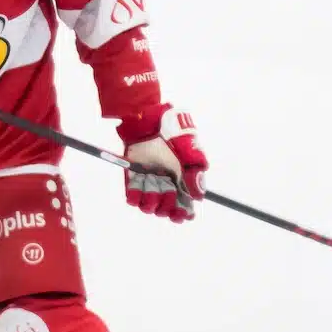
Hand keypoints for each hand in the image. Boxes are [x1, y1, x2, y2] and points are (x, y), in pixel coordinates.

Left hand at [116, 104, 207, 222]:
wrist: (147, 116)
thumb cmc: (170, 128)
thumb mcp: (190, 146)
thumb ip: (196, 170)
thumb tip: (199, 196)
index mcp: (182, 178)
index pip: (185, 205)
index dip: (184, 214)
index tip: (183, 215)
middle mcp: (165, 183)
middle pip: (167, 210)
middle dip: (169, 207)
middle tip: (168, 191)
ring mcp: (148, 181)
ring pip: (150, 206)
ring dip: (152, 201)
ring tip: (153, 183)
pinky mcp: (132, 178)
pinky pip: (133, 198)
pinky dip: (136, 197)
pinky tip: (140, 185)